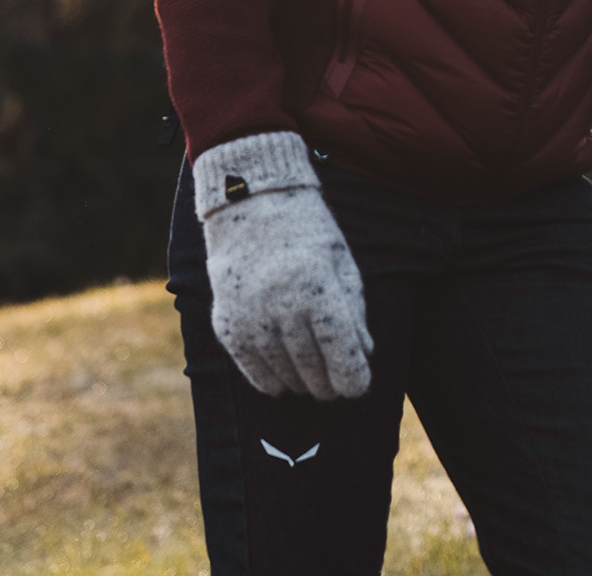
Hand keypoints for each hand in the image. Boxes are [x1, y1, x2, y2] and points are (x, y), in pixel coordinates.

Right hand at [193, 132, 373, 398]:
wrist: (250, 202)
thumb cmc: (307, 231)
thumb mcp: (341, 262)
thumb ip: (353, 311)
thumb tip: (364, 356)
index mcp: (318, 289)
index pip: (341, 353)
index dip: (354, 380)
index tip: (358, 388)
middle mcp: (282, 307)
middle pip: (312, 370)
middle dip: (329, 386)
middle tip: (337, 389)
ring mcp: (250, 317)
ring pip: (282, 374)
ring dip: (301, 385)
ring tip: (313, 384)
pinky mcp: (226, 323)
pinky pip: (251, 368)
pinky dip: (269, 381)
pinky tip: (282, 383)